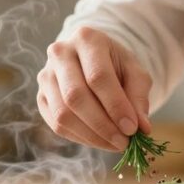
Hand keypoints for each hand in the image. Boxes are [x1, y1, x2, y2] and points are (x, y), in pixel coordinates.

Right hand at [37, 26, 152, 150]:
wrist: (92, 61)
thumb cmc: (116, 66)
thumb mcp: (135, 73)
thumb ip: (139, 98)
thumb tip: (142, 128)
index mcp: (87, 39)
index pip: (98, 77)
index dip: (115, 106)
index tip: (132, 129)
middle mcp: (60, 53)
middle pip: (76, 96)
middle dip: (102, 125)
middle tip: (123, 142)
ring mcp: (46, 75)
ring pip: (63, 114)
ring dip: (91, 136)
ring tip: (114, 143)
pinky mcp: (41, 97)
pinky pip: (56, 125)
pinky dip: (80, 138)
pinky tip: (99, 140)